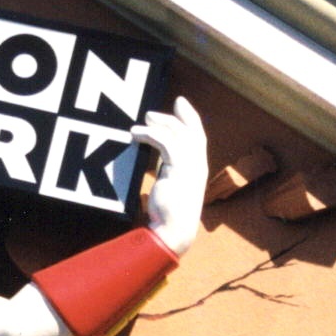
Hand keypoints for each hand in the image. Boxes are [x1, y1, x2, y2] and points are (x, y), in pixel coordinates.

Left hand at [131, 98, 206, 255]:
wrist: (174, 230)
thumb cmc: (169, 215)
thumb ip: (168, 170)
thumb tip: (158, 162)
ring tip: (141, 122)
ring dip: (159, 124)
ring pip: (178, 134)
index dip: (190, 118)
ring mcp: (191, 166)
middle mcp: (198, 164)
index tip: (181, 104)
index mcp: (198, 168)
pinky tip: (137, 134)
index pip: (198, 136)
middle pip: (190, 130)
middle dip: (174, 117)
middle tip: (151, 113)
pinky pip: (166, 142)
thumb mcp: (170, 187)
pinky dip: (151, 134)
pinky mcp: (179, 168)